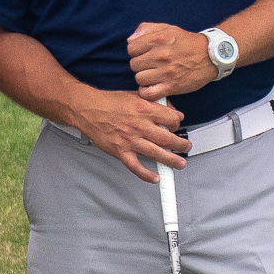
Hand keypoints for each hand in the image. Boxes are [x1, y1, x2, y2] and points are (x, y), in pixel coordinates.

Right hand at [68, 88, 189, 181]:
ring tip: (179, 163)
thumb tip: (172, 111)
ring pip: (156, 153)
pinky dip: (146, 174)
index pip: (171, 119)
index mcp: (144, 109)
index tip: (177, 127)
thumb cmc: (109, 102)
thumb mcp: (136, 95)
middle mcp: (139, 126)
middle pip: (168, 138)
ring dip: (171, 160)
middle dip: (181, 144)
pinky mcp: (120, 151)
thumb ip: (155, 104)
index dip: (177, 124)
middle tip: (185, 147)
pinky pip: (136, 166)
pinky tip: (155, 177)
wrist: (88, 109)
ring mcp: (130, 140)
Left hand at [127, 22, 218, 101]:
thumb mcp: (168, 28)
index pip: (131, 48)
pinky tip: (153, 87)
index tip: (144, 54)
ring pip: (139, 79)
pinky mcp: (172, 86)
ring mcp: (166, 72)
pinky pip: (149, 93)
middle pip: (134, 65)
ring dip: (144, 78)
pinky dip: (148, 92)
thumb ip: (147, 29)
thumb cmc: (187, 42)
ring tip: (153, 76)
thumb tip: (130, 39)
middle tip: (150, 65)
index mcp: (158, 39)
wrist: (211, 55)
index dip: (136, 52)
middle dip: (140, 65)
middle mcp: (160, 55)